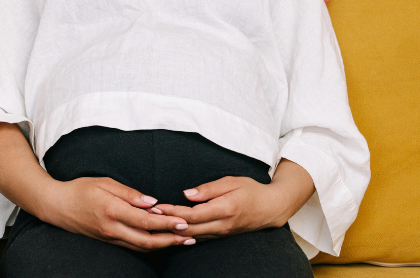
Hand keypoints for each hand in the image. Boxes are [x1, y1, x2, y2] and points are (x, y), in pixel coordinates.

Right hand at [39, 177, 194, 251]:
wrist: (57, 206)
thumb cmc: (80, 189)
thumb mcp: (104, 182)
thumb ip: (130, 193)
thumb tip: (152, 202)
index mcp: (112, 211)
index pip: (146, 221)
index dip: (167, 224)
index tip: (184, 222)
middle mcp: (112, 228)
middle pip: (147, 240)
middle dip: (171, 240)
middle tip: (190, 238)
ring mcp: (110, 238)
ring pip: (141, 247)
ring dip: (163, 245)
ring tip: (182, 242)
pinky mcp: (109, 241)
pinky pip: (133, 246)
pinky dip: (149, 245)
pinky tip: (161, 241)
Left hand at [154, 160, 314, 239]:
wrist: (270, 208)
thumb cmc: (251, 190)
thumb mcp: (232, 182)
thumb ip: (209, 189)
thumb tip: (187, 194)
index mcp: (224, 209)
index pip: (193, 214)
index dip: (174, 211)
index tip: (158, 206)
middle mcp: (222, 224)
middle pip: (189, 228)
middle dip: (168, 223)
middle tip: (149, 216)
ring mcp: (221, 232)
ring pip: (192, 235)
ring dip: (173, 231)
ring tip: (155, 223)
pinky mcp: (220, 235)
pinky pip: (198, 237)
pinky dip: (183, 235)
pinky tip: (170, 232)